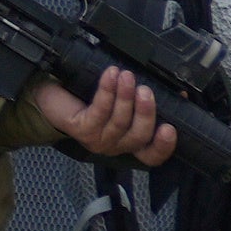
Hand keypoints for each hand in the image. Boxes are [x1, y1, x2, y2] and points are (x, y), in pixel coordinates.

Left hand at [29, 65, 177, 167]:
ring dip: (125, 97)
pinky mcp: (81, 129)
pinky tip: (110, 75)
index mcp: (130, 141)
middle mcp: (116, 145)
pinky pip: (100, 110)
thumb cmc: (89, 97)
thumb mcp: (122, 100)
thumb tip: (179, 90)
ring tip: (126, 76)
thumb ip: (144, 99)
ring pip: (119, 122)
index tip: (171, 128)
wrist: (51, 95)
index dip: (164, 146)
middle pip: (138, 136)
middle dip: (146, 113)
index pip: (152, 155)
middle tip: (146, 90)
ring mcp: (97, 140)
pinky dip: (108, 91)